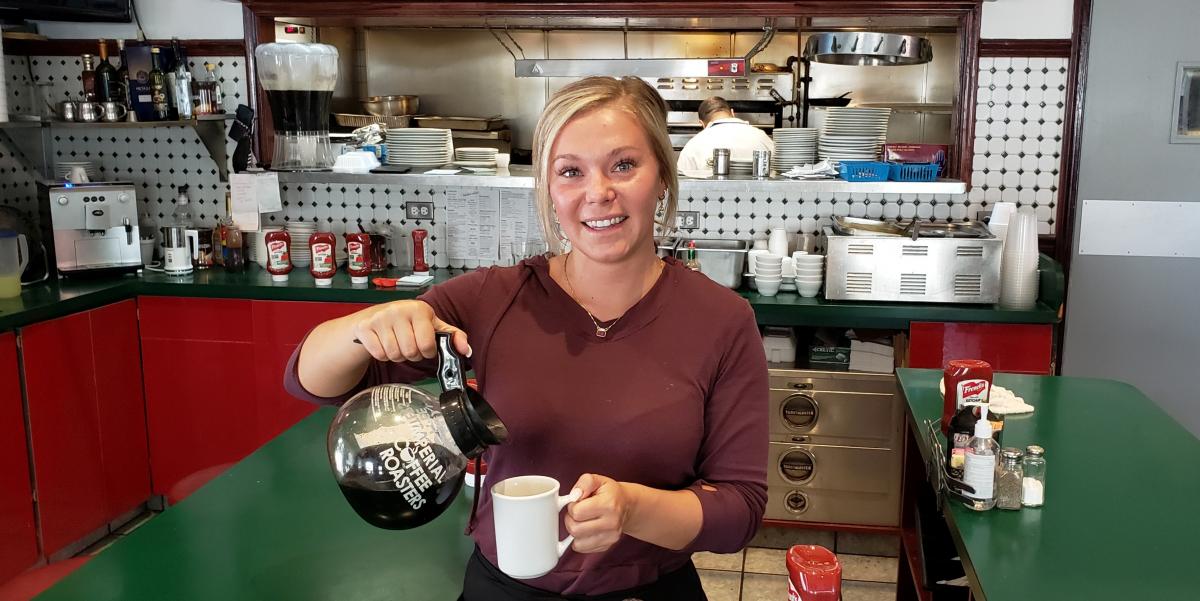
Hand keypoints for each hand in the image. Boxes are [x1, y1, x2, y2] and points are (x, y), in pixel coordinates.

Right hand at [350, 300, 470, 362]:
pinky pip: (379, 355)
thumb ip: (452, 336)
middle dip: (411, 354)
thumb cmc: (406, 321)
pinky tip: (383, 343)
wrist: (373, 316)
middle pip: (411, 352)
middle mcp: (399, 310)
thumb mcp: (431, 324)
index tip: (424, 346)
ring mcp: (380, 318)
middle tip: (408, 344)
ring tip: (396, 343)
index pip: (428, 345)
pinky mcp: (365, 327)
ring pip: (394, 355)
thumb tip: (465, 350)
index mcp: (419, 309)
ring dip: (397, 356)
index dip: (427, 351)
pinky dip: (382, 355)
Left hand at [564, 474, 633, 552]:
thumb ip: (584, 483)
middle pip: (575, 529)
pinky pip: (582, 548)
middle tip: (577, 513)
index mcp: (609, 504)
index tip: (577, 503)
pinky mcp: (607, 546)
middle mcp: (612, 523)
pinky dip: (579, 540)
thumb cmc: (610, 492)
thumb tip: (574, 496)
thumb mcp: (598, 480)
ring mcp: (610, 537)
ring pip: (577, 542)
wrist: (626, 505)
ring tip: (581, 521)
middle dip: (570, 520)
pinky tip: (586, 530)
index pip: (577, 512)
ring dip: (574, 531)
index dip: (572, 506)